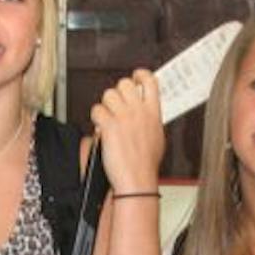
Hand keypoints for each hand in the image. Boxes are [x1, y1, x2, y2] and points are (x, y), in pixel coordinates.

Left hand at [90, 69, 165, 198]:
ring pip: (108, 95)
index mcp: (153, 112)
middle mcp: (139, 111)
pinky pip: (97, 110)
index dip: (140, 75)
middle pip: (124, 84)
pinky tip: (101, 128)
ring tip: (108, 119)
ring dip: (105, 106)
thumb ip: (150, 119)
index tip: (135, 76)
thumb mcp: (157, 137)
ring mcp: (124, 117)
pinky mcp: (109, 125)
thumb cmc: (146, 164)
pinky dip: (96, 118)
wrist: (137, 180)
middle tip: (116, 105)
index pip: (149, 81)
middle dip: (117, 93)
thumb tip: (144, 113)